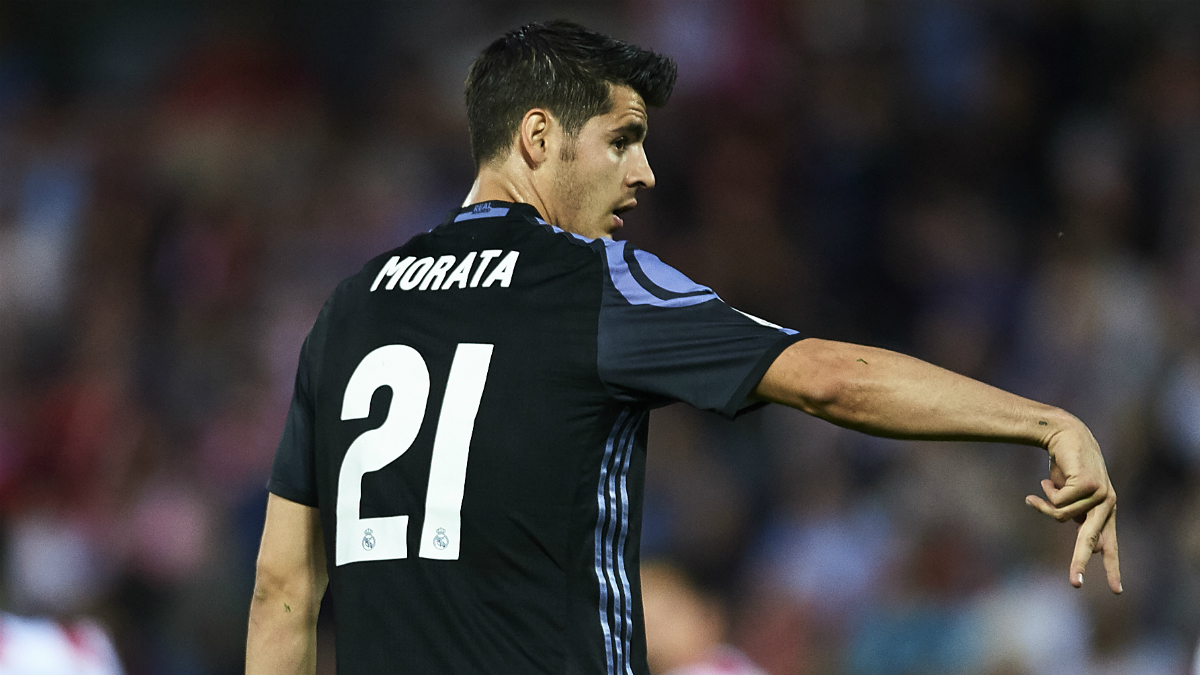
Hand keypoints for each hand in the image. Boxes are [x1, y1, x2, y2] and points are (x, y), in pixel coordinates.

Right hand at [1024, 420, 1121, 593]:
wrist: (1065, 435)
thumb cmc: (1065, 466)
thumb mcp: (1070, 494)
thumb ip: (1076, 514)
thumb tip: (1090, 544)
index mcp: (1105, 511)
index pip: (1110, 544)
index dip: (1111, 567)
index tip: (1117, 591)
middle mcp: (1108, 504)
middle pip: (1091, 540)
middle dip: (1080, 562)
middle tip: (1075, 584)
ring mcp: (1101, 494)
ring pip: (1061, 517)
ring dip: (1044, 505)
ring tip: (1041, 490)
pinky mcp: (1089, 485)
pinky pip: (1057, 503)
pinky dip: (1045, 494)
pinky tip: (1046, 480)